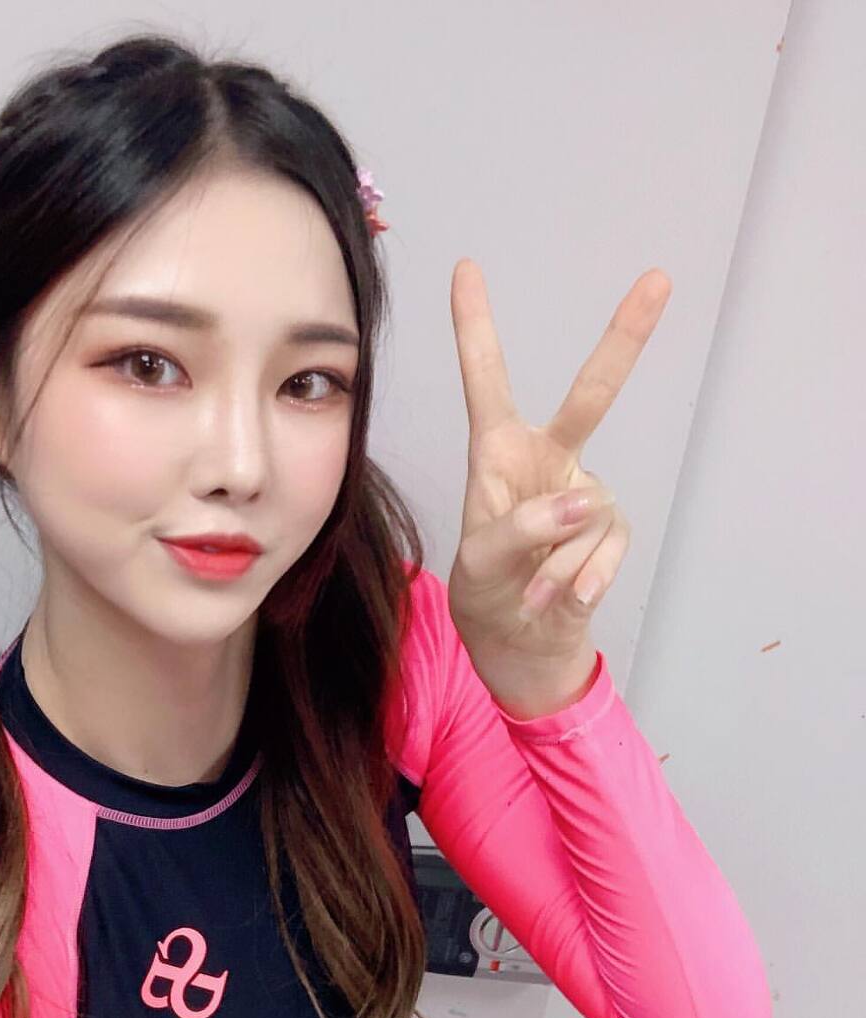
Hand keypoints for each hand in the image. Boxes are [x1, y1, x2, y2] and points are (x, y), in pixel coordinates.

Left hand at [445, 258, 670, 667]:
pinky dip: (581, 581)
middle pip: (590, 396)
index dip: (475, 328)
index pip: (486, 383)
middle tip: (657, 281)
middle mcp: (548, 460)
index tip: (464, 268)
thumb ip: (521, 528)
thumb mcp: (482, 563)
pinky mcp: (612, 528)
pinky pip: (606, 548)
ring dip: (558, 565)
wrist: (522, 644)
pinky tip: (562, 598)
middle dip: (625, 340)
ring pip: (589, 513)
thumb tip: (585, 503)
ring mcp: (586, 493)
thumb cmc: (488, 592)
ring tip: (532, 591)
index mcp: (497, 453)